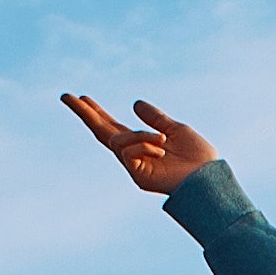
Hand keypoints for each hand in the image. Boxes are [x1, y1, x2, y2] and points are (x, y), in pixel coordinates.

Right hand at [62, 94, 219, 193]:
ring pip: (118, 141)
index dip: (98, 112)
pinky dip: (145, 144)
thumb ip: (155, 119)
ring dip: (139, 136)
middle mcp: (134, 155)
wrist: (210, 178)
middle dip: (84, 114)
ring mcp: (134, 166)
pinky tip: (162, 149)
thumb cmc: (198, 158)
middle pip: (101, 132)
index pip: (113, 126)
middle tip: (65, 96)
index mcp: (142, 143)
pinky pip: (129, 152)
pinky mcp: (137, 175)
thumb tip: (134, 104)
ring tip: (164, 142)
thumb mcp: (176, 129)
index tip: (83, 98)